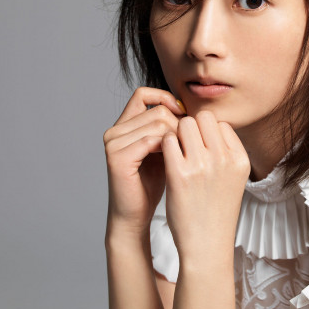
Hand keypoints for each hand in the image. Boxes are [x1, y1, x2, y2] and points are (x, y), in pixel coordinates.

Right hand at [103, 87, 185, 236]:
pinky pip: (151, 139)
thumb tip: (194, 109)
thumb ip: (170, 129)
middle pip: (157, 109)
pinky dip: (169, 147)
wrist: (136, 214)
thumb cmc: (154, 183)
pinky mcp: (117, 157)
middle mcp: (115, 130)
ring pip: (157, 122)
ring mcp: (113, 143)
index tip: (186, 116)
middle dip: (180, 124)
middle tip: (191, 143)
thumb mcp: (165, 149)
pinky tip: (177, 160)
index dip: (168, 100)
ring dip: (178, 136)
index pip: (144, 93)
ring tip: (186, 154)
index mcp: (124, 125)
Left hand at [161, 110, 250, 260]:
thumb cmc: (217, 212)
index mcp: (240, 159)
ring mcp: (202, 165)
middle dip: (191, 127)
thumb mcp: (234, 178)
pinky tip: (165, 160)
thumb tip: (208, 127)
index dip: (207, 131)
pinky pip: (168, 140)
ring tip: (176, 153)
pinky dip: (165, 145)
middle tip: (185, 146)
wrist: (206, 245)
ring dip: (177, 134)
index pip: (221, 123)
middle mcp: (224, 159)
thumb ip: (226, 152)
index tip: (200, 147)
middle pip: (203, 118)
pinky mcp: (179, 174)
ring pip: (185, 124)